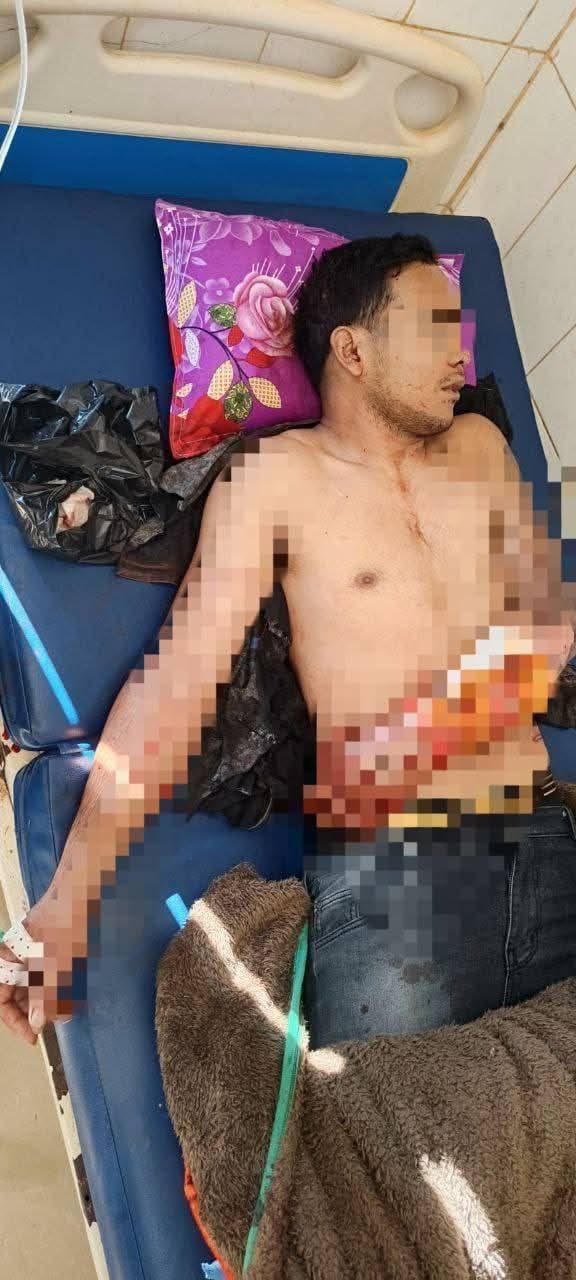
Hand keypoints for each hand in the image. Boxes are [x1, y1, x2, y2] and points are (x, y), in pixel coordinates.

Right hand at [0, 896, 84, 1043]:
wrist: (84, 888)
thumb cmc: (66, 919)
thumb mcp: (56, 960)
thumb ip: (45, 993)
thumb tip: (37, 1022)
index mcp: (7, 956)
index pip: (0, 997)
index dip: (14, 1020)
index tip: (33, 1036)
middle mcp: (15, 955)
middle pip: (16, 993)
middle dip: (34, 1011)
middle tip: (53, 1021)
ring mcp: (33, 950)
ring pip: (34, 985)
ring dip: (47, 1000)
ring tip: (66, 1008)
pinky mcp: (51, 947)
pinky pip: (48, 974)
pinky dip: (58, 986)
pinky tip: (72, 991)